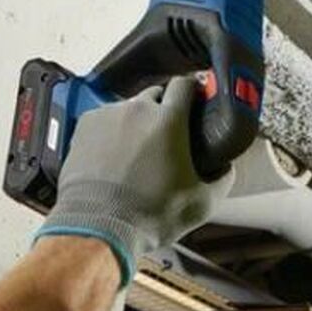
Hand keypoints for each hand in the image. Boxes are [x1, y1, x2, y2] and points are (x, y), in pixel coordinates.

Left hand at [34, 78, 234, 286]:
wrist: (98, 226)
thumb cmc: (148, 215)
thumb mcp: (201, 203)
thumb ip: (222, 178)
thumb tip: (226, 166)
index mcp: (169, 120)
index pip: (186, 84)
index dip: (193, 90)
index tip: (195, 100)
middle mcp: (137, 110)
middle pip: (156, 95)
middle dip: (163, 111)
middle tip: (165, 137)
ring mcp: (108, 115)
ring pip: (129, 109)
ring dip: (136, 123)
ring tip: (136, 153)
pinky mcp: (85, 125)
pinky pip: (105, 119)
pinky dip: (111, 132)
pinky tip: (113, 156)